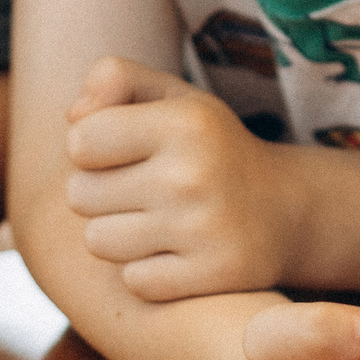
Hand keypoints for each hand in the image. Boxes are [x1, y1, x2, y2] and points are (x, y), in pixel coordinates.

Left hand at [64, 56, 298, 299]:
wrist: (287, 209)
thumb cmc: (210, 148)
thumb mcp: (173, 97)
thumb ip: (114, 78)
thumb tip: (73, 117)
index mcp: (185, 122)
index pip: (79, 141)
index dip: (93, 147)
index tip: (124, 149)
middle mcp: (194, 174)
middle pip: (80, 194)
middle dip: (101, 192)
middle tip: (144, 188)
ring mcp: (204, 230)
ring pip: (98, 241)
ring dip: (119, 234)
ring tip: (158, 220)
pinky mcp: (212, 276)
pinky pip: (134, 281)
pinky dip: (150, 271)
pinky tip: (179, 252)